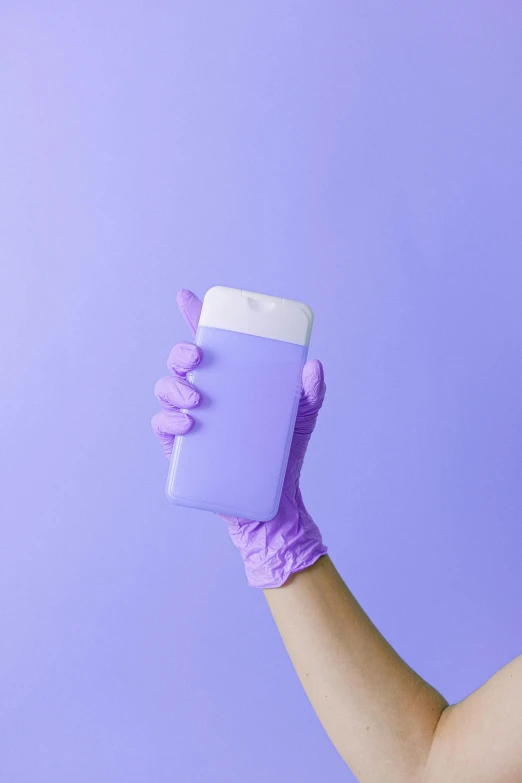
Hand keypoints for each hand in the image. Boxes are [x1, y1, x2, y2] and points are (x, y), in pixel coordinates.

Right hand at [151, 288, 327, 587]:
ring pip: (166, 389)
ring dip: (174, 387)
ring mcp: (191, 418)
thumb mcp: (303, 417)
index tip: (187, 297)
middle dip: (181, 352)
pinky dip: (169, 422)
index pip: (209, 342)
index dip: (195, 316)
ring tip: (196, 399)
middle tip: (197, 357)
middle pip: (181, 362)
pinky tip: (186, 425)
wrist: (273, 501)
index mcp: (231, 379)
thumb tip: (312, 366)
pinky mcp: (182, 447)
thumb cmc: (284, 452)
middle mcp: (207, 393)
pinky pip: (163, 426)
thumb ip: (311, 392)